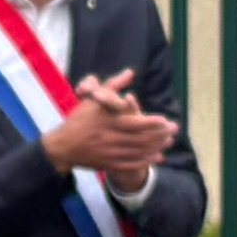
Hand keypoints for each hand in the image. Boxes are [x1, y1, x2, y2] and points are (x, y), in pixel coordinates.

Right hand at [39, 77, 176, 182]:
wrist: (63, 146)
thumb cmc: (79, 119)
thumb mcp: (93, 99)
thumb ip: (113, 85)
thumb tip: (130, 72)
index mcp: (106, 120)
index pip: (133, 123)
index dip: (151, 123)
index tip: (164, 120)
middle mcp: (109, 137)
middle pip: (139, 138)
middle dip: (159, 135)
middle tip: (174, 130)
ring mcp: (109, 152)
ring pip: (137, 152)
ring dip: (155, 148)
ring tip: (168, 142)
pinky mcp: (108, 164)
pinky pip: (130, 164)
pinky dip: (145, 161)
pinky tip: (157, 157)